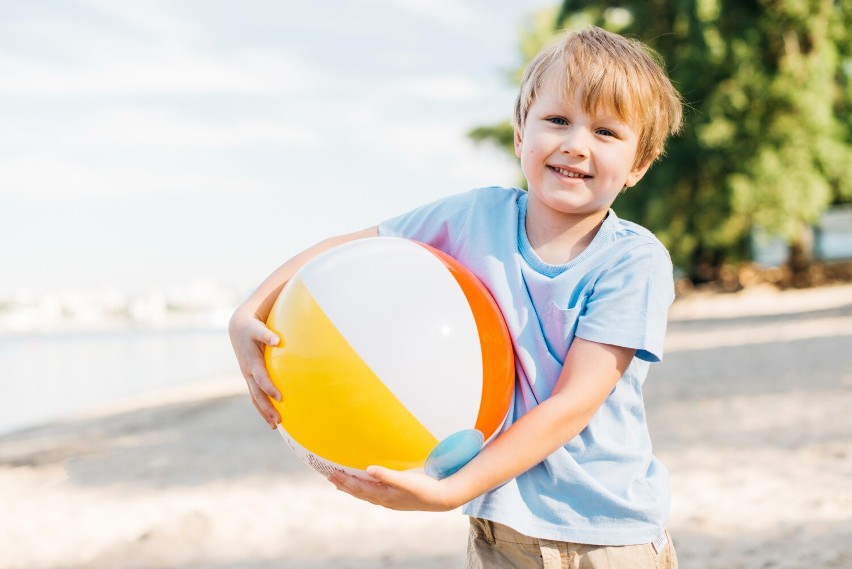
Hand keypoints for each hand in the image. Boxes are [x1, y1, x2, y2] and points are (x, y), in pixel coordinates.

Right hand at [228, 309, 281, 428]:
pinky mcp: (250, 378)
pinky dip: (262, 407)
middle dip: (267, 408)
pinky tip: (272, 417)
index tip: (280, 398)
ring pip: (255, 398)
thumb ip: (267, 334)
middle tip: (279, 421)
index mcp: (251, 362)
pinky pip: (256, 396)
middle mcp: (248, 372)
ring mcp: (248, 377)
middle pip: (257, 395)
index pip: (261, 378)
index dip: (270, 388)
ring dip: (265, 412)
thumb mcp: (257, 328)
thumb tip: (277, 340)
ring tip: (276, 425)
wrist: (238, 328)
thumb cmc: (251, 328)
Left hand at [328, 467, 459, 511]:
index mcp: (385, 495)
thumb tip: (368, 469)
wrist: (442, 497)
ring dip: (352, 487)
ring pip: (366, 493)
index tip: (332, 473)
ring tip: (340, 481)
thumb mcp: (406, 481)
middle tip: (329, 475)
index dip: (345, 480)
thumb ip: (387, 475)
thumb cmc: (425, 488)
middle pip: (359, 492)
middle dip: (344, 483)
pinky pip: (374, 492)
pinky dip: (364, 487)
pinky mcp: (396, 495)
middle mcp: (385, 499)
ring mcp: (390, 499)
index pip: (359, 488)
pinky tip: (364, 483)